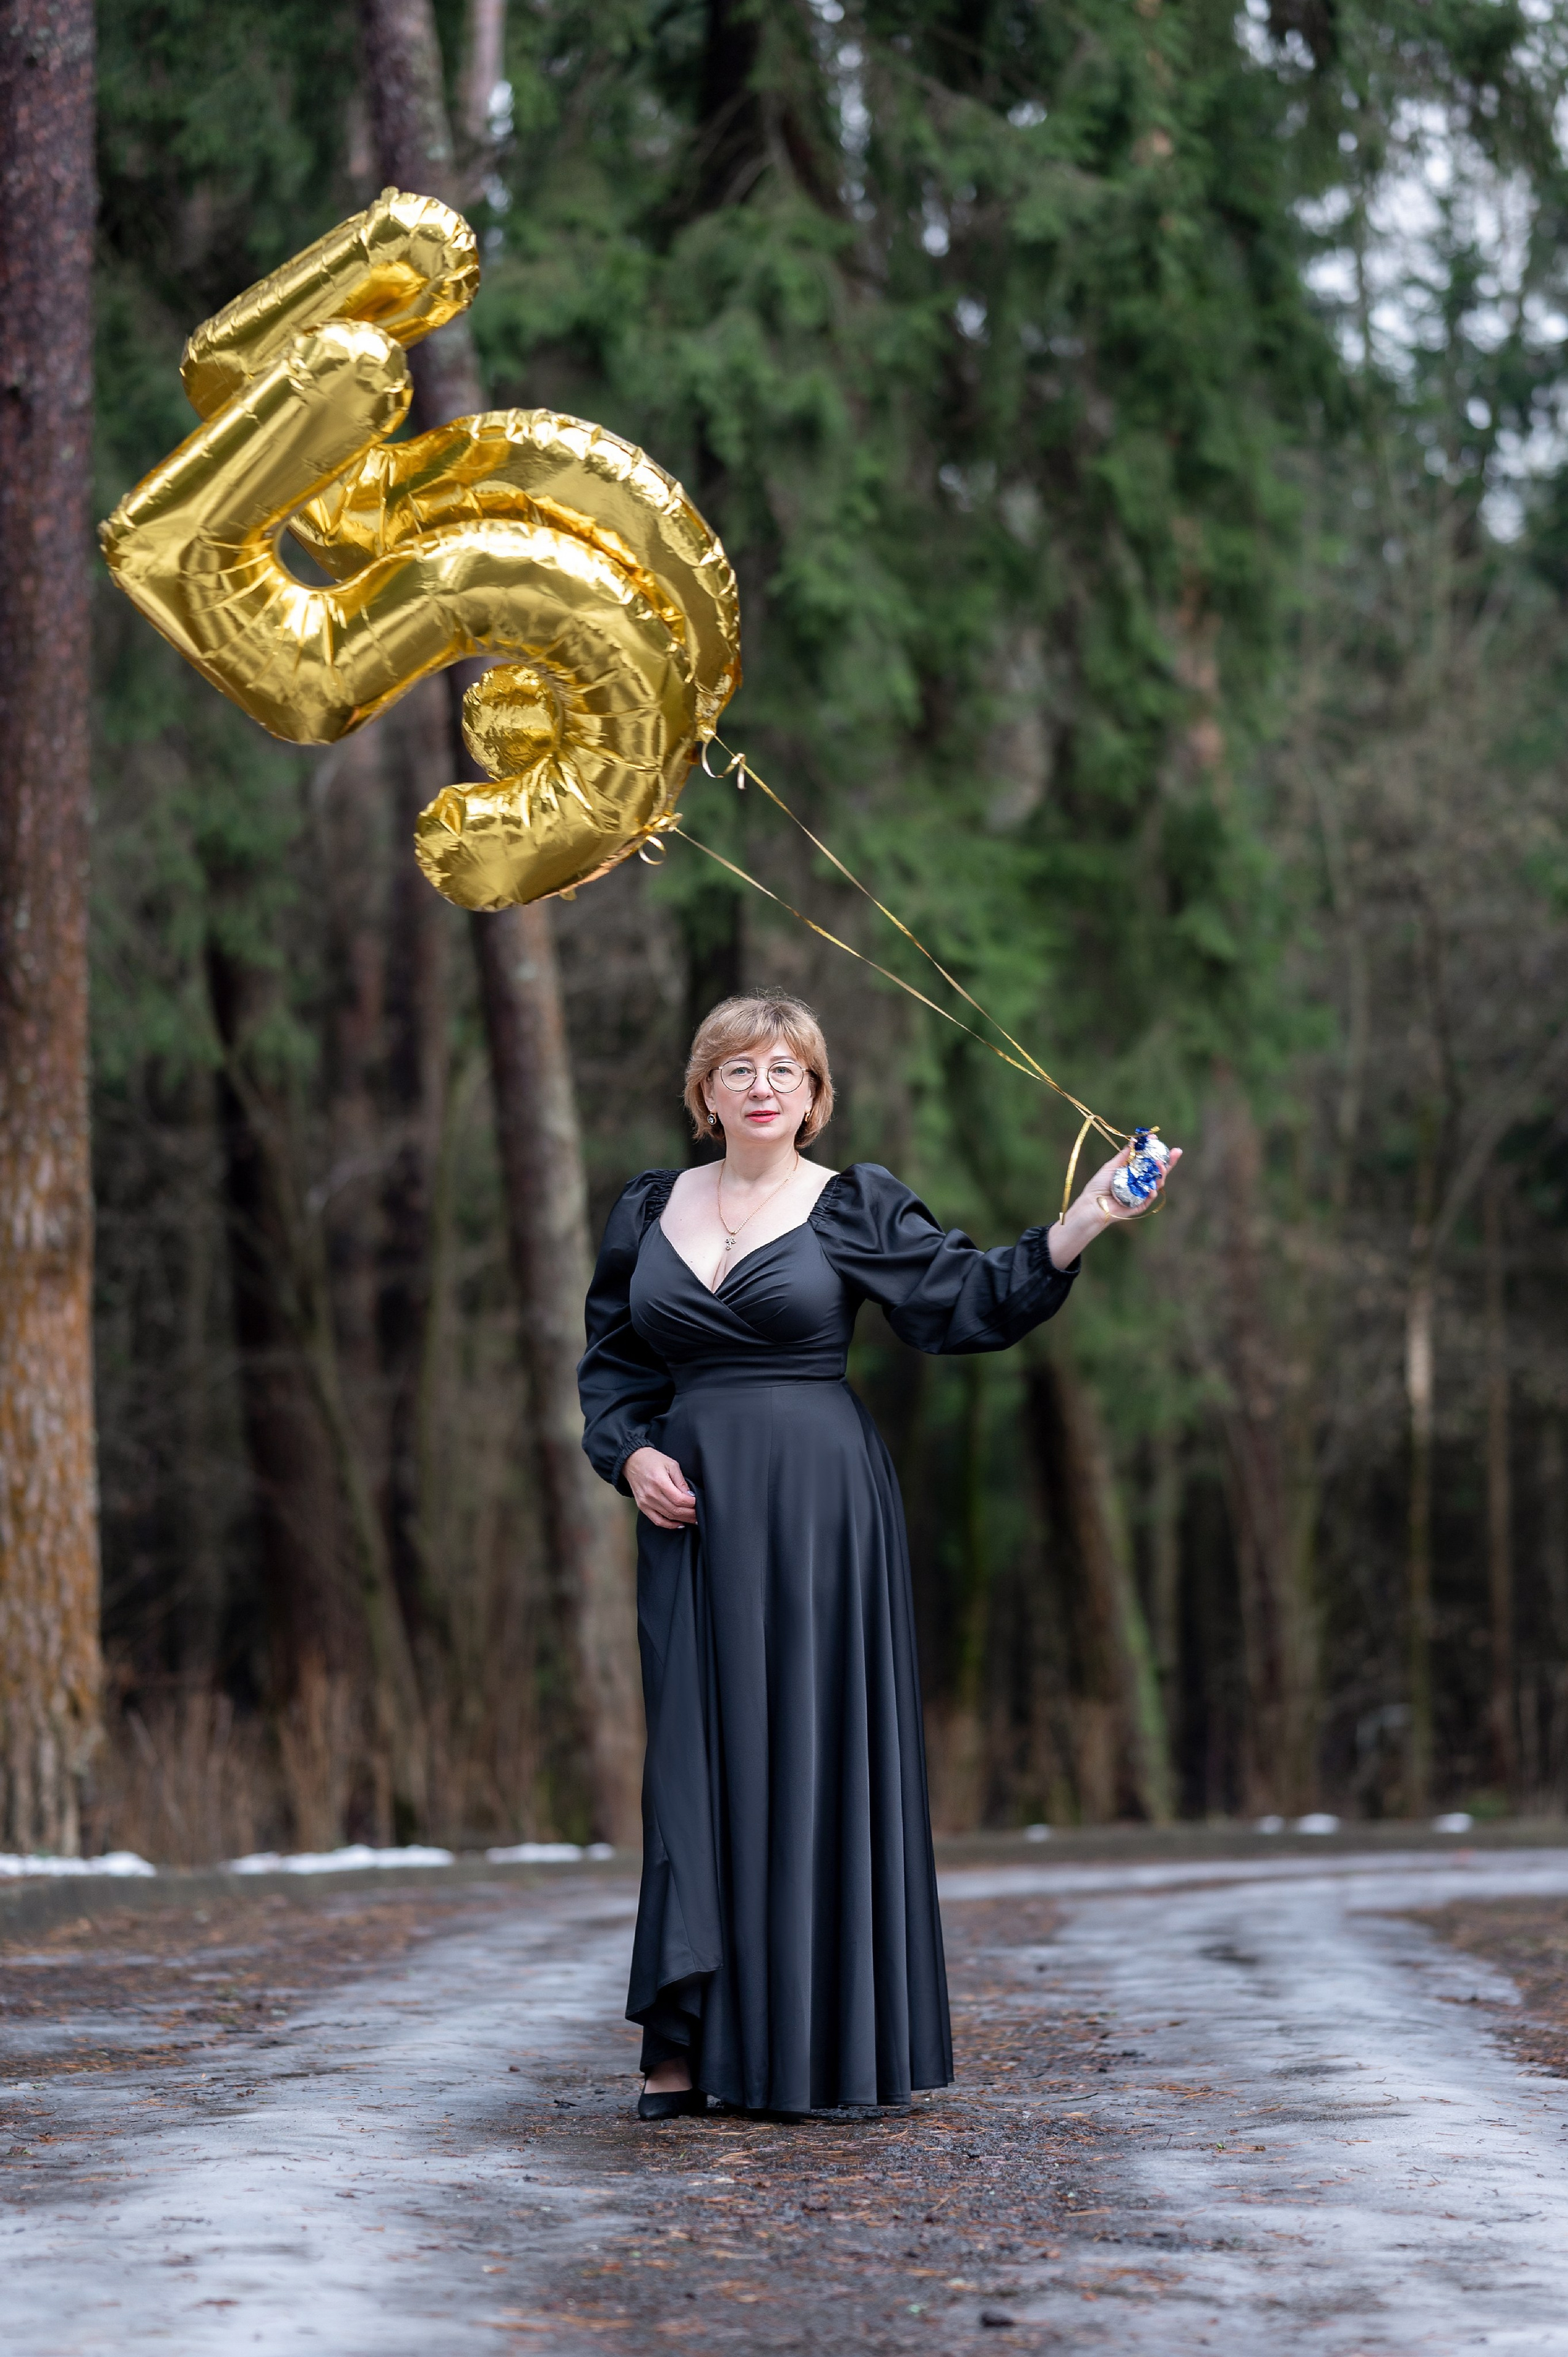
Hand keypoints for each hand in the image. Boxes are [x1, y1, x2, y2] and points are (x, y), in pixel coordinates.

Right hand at [624, 1446, 697, 1529]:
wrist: (632, 1461)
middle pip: (675, 1510)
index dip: (692, 1503)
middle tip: (699, 1514)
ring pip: (668, 1516)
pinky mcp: (642, 1506)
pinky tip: (679, 1523)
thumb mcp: (671, 1464)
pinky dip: (669, 1525)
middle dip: (690, 1514)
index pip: (679, 1499)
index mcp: (659, 1482)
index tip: (698, 1502)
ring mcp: (645, 1502)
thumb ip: (681, 1481)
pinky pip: (657, 1520)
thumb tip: (690, 1495)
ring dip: (683, 1519)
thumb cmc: (651, 1460)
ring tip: (693, 1519)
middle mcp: (651, 1494)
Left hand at [1046, 1139, 1181, 1269]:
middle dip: (1168, 1161)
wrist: (1092, 1204)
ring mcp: (1141, 1193)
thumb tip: (1134, 1142)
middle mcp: (1139, 1182)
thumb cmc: (1098, 1186)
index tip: (1155, 1139)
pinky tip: (1153, 1188)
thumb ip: (1123, 1156)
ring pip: (1157, 1183)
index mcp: (1133, 1172)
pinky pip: (1149, 1198)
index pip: (1148, 1160)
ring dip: (1162, 1174)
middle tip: (1176, 1152)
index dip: (1154, 1150)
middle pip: (1158, 1171)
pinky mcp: (1140, 1205)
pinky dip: (1152, 1193)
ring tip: (1162, 1165)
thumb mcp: (1111, 1167)